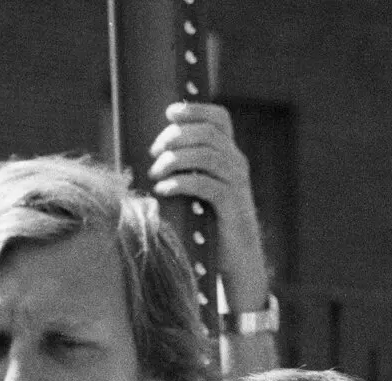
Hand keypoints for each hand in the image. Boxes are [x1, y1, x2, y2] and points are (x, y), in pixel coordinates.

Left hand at [148, 102, 271, 313]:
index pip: (220, 118)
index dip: (195, 109)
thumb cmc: (210, 223)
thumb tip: (154, 151)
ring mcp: (237, 184)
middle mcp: (237, 164)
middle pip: (207, 133)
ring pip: (207, 155)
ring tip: (156, 173)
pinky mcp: (232, 206)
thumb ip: (187, 167)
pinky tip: (164, 189)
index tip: (169, 113)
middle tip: (154, 152)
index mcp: (230, 155)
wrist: (236, 260)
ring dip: (175, 160)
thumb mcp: (200, 190)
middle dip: (176, 137)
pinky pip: (206, 184)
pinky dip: (181, 182)